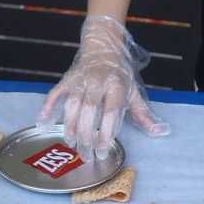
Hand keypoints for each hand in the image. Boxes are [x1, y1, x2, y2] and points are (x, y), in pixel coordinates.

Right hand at [38, 15, 168, 158]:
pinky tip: (43, 123)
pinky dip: (48, 108)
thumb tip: (161, 132)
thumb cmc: (119, 75)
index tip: (103, 150)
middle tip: (86, 154)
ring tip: (71, 144)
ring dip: (70, 126)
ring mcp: (80, 80)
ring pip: (72, 105)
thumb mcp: (134, 92)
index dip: (106, 132)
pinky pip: (55, 94)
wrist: (103, 48)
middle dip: (87, 135)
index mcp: (117, 85)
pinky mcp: (67, 79)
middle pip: (90, 111)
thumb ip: (144, 115)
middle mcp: (97, 82)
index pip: (111, 111)